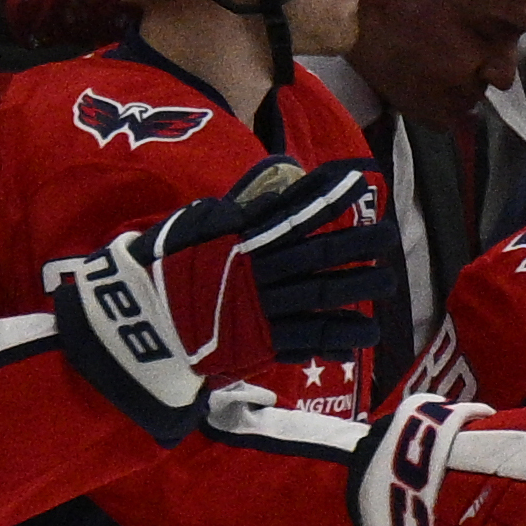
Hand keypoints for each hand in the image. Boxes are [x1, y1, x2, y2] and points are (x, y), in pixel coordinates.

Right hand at [51, 160, 390, 443]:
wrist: (136, 324)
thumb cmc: (163, 270)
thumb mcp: (194, 228)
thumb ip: (237, 208)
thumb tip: (276, 182)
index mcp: (240, 241)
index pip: (291, 214)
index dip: (324, 199)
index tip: (354, 185)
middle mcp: (258, 272)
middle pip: (318, 255)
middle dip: (356, 245)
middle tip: (389, 235)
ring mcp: (263, 309)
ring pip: (321, 296)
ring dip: (358, 290)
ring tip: (388, 284)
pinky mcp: (263, 343)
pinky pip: (309, 339)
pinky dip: (337, 337)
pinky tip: (363, 334)